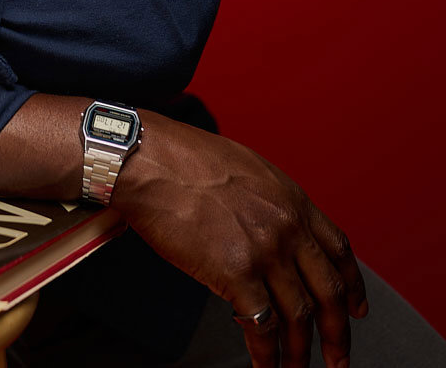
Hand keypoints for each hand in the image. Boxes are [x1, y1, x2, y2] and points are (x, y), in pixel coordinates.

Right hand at [112, 114, 367, 367]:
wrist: (149, 159)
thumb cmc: (183, 158)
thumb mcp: (245, 168)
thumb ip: (267, 201)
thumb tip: (270, 228)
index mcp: (291, 198)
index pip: (338, 249)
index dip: (353, 284)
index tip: (356, 307)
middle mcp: (286, 226)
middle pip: (329, 291)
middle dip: (338, 334)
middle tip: (338, 358)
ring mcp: (264, 251)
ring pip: (299, 316)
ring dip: (300, 352)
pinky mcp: (236, 272)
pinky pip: (262, 326)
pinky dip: (267, 354)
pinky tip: (264, 364)